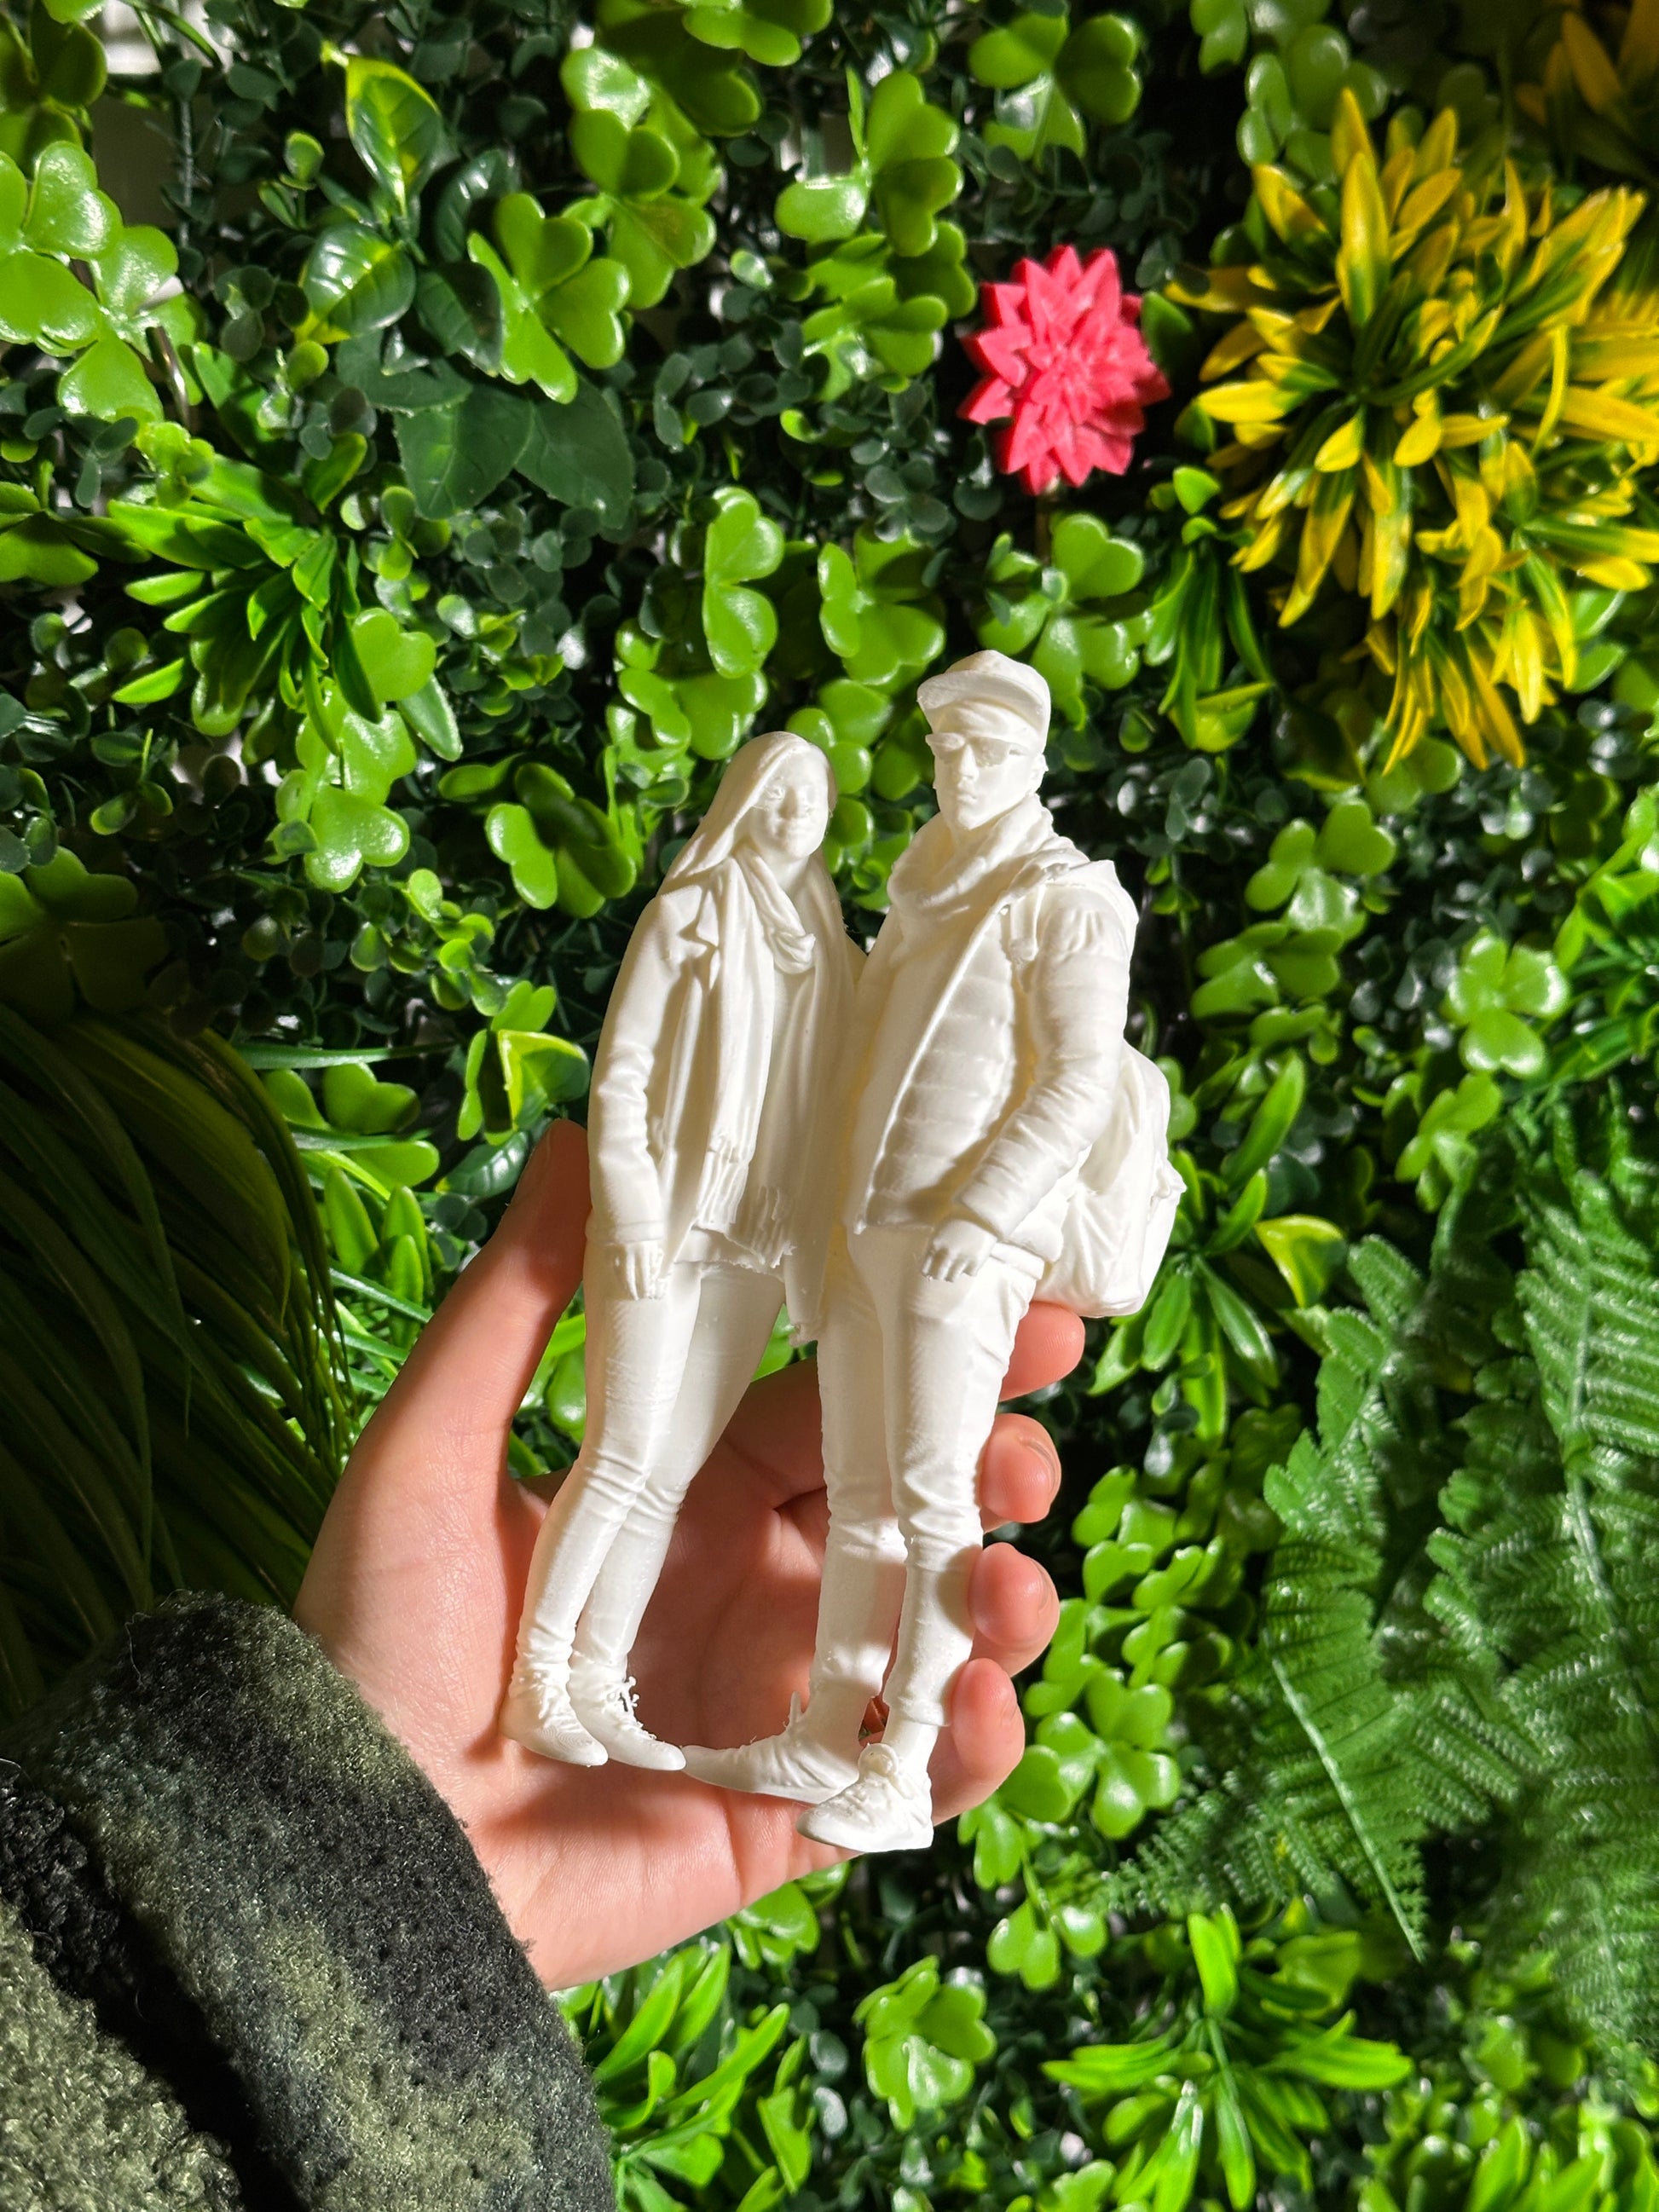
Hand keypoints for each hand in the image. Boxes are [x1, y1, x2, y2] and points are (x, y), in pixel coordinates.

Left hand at [294, 1121, 1082, 1987]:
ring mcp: (775, 1705)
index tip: (1018, 1310)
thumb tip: (578, 1133)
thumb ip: (515, 1302)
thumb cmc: (375, 1637)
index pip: (837, 1411)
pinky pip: (907, 1779)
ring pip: (933, 1640)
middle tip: (1026, 1455)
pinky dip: (969, 1745)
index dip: (924, 1361)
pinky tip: (982, 1702)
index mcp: (685, 1497)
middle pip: (910, 1516)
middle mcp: (748, 1590)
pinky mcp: (784, 1817)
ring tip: (1007, 1588)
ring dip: (998, 1603)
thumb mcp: (431, 1450)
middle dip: (988, 1476)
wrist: (349, 1851)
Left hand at [923, 1213, 999, 1281]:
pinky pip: (969, 1273)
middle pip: (938, 1276)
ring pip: (952, 1278)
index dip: (928, 1272)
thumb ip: (934, 1249)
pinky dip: (970, 1269)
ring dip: (954, 1273)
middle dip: (940, 1274)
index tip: (932, 1272)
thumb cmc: (958, 1219)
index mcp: (934, 1244)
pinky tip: (971, 1260)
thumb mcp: (940, 1230)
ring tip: (958, 1264)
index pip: (925, 1269)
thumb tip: (929, 1274)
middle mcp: (947, 1253)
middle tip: (945, 1271)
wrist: (981, 1211)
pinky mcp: (976, 1261)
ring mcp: (962, 1258)